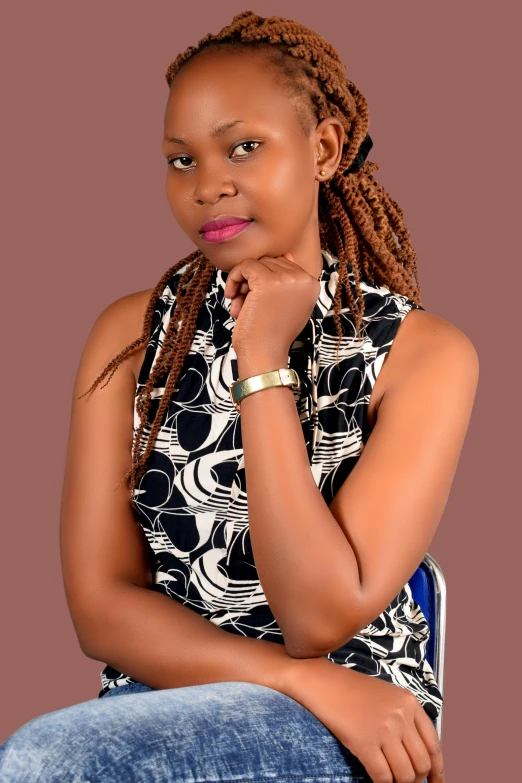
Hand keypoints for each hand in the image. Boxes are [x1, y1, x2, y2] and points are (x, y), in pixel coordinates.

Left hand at [223, 253, 319, 359]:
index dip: (266, 280)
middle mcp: (303, 278)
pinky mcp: (267, 281)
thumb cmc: (272, 335)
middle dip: (254, 281)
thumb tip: (287, 255)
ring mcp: (286, 279)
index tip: (258, 301)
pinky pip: (244, 266)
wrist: (265, 354)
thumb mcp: (289, 306)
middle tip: (247, 304)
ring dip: (243, 283)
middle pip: (269, 262)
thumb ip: (290, 282)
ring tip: (242, 306)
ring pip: (256, 263)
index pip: (284, 265)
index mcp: (312, 284)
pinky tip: (232, 297)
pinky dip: (234, 279)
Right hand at [281, 657, 443, 782]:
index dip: (437, 770)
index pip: (434, 745)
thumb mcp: (387, 697)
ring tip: (391, 781)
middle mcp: (401, 716)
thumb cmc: (351, 691)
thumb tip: (419, 759)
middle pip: (421, 764)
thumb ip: (406, 721)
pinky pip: (383, 778)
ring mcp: (383, 730)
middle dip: (416, 779)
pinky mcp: (364, 743)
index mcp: (410, 703)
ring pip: (405, 775)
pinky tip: (377, 781)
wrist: (322, 682)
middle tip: (406, 782)